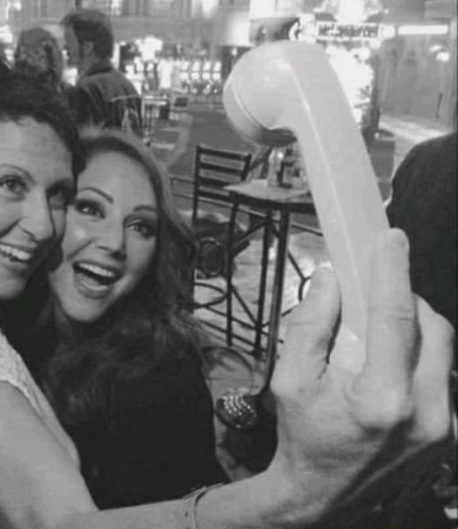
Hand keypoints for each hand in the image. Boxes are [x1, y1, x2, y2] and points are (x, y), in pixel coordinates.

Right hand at [267, 229, 453, 524]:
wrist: (322, 493)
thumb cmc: (302, 434)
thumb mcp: (289, 379)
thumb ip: (310, 325)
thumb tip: (332, 279)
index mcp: (381, 400)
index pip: (393, 318)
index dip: (391, 271)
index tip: (390, 238)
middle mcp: (424, 413)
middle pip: (434, 328)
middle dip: (407, 298)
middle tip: (374, 289)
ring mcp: (443, 425)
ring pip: (445, 348)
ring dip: (416, 324)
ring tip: (379, 326)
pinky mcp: (448, 431)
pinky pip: (445, 372)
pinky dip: (421, 352)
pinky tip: (392, 358)